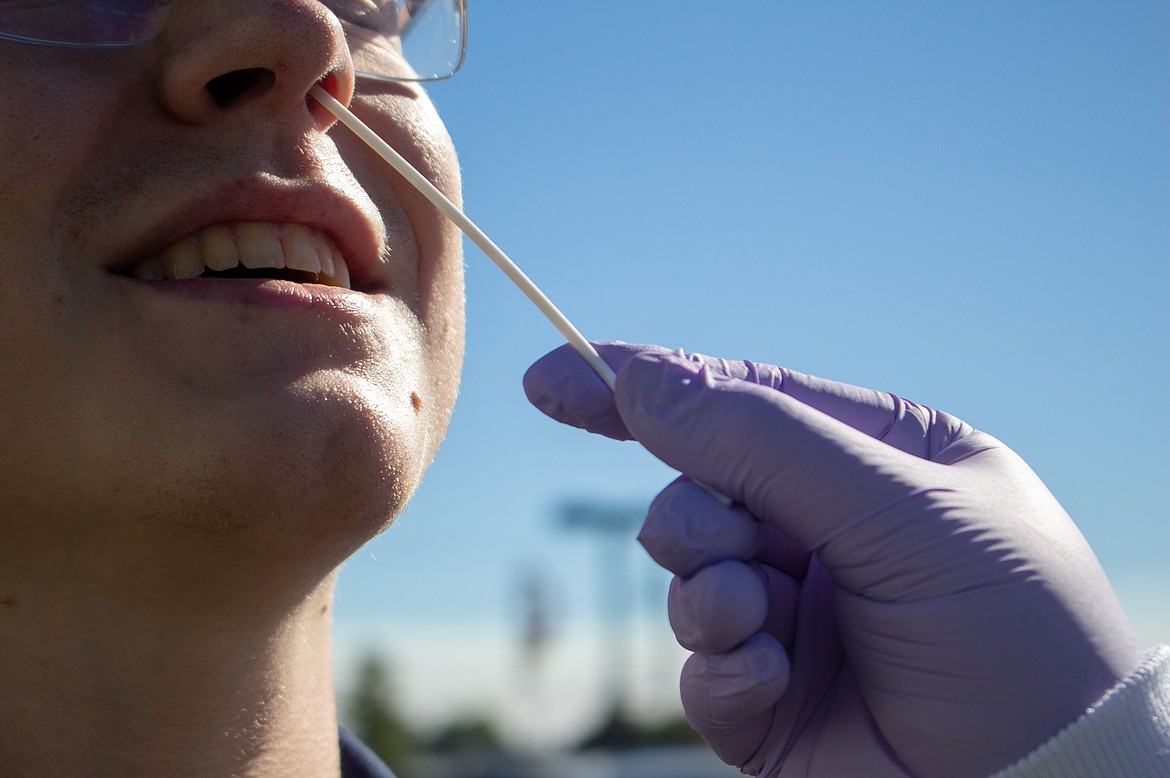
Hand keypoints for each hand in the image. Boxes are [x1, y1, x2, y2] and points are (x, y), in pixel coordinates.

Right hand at [524, 342, 1139, 776]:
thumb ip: (761, 438)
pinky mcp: (773, 703)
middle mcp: (831, 532)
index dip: (641, 387)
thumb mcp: (898, 507)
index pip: (740, 400)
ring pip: (687, 579)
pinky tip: (770, 679)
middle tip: (726, 540)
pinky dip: (723, 671)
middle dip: (692, 514)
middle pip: (698, 489)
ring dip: (706, 592)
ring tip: (756, 615)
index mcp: (875, 459)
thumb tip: (643, 379)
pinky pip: (702, 671)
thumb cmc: (1011, 628)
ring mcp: (799, 617)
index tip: (550, 379)